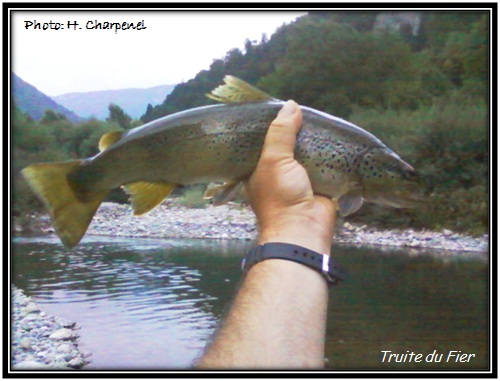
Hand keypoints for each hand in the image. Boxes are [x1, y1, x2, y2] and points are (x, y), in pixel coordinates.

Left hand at [245, 100, 336, 253]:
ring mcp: (302, 180)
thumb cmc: (281, 196)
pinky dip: (333, 157)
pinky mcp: (322, 185)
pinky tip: (338, 139)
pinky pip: (328, 166)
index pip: (266, 141)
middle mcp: (281, 173)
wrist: (303, 230)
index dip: (275, 127)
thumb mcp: (274, 160)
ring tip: (326, 121)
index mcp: (261, 168)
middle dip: (300, 133)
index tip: (285, 109)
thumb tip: (291, 105)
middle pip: (291, 146)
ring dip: (318, 144)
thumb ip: (281, 133)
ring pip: (310, 155)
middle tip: (310, 112)